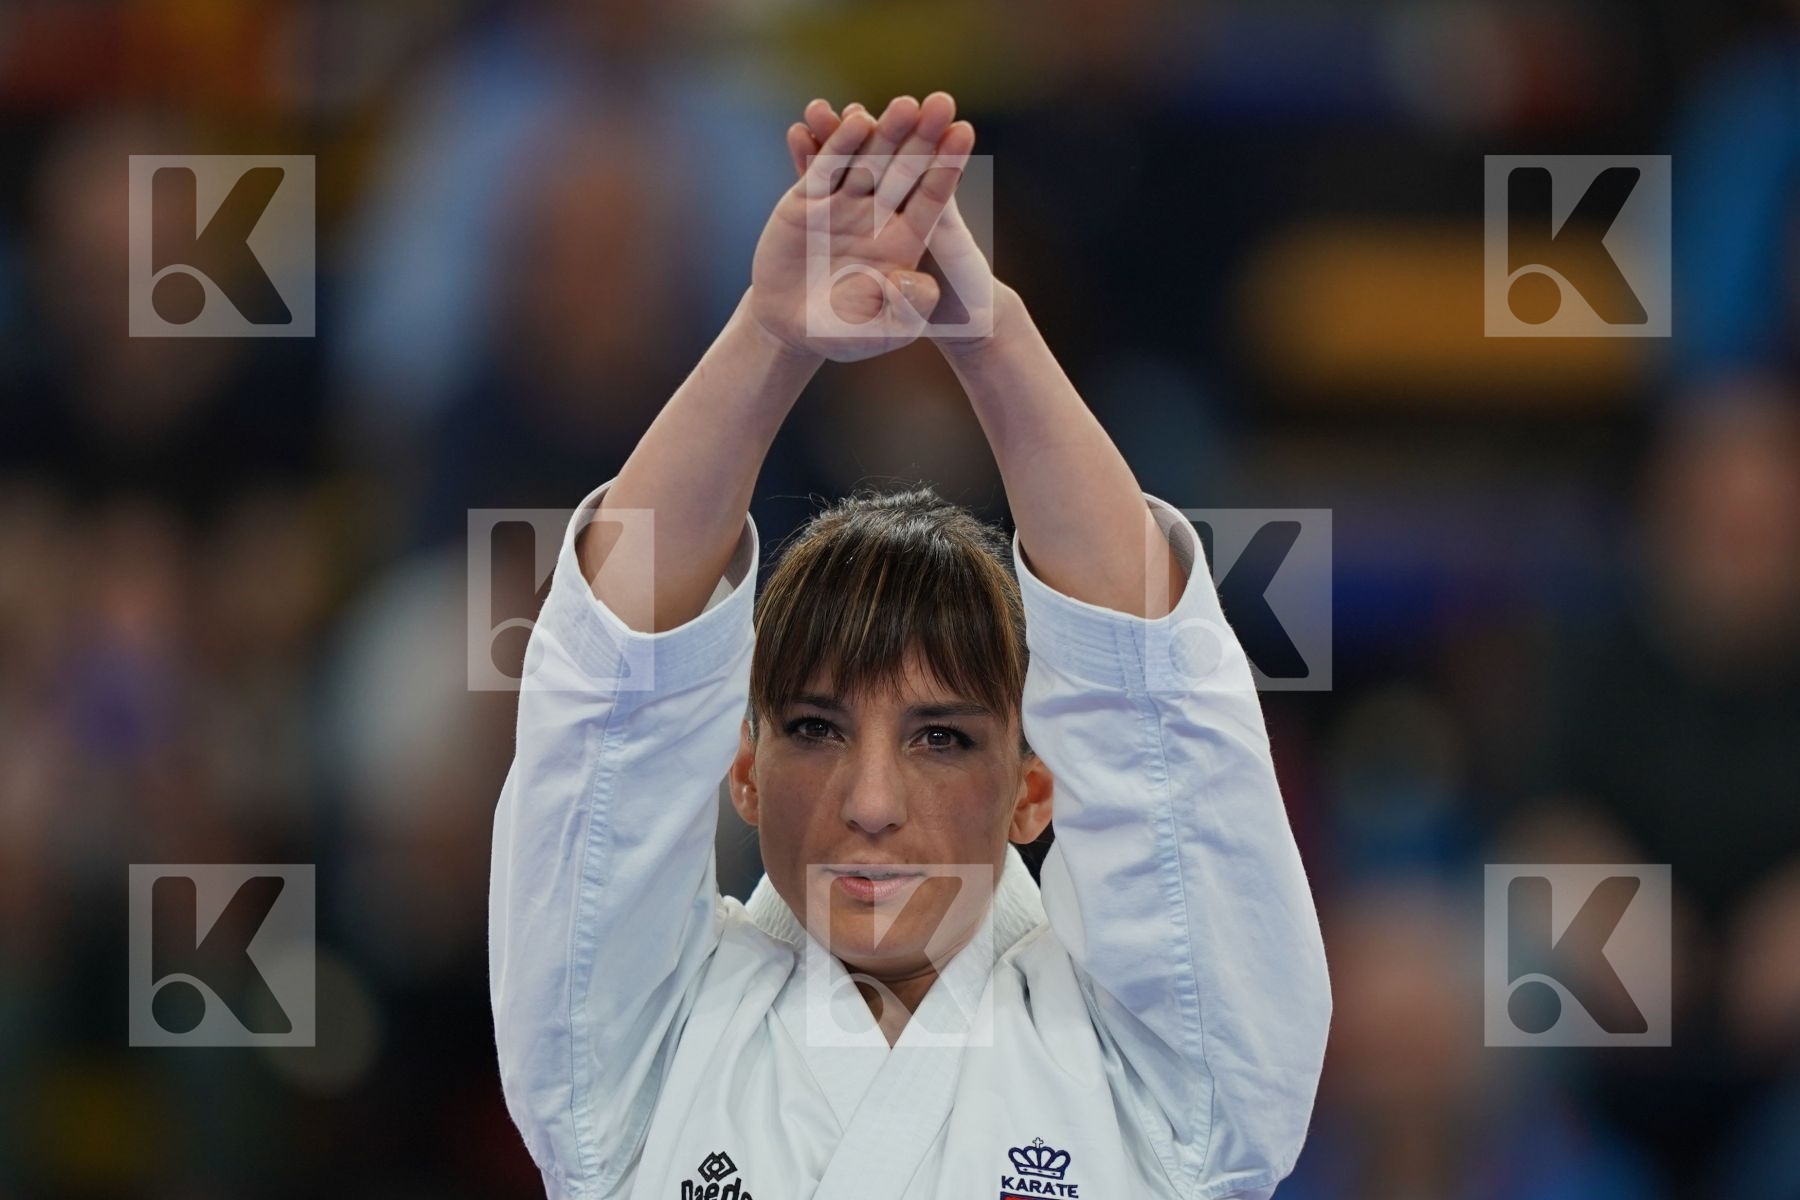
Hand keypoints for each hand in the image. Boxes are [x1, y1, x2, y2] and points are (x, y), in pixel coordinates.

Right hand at [749, 94, 974, 362]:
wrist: (792, 329)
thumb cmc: (845, 333)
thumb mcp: (884, 331)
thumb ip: (906, 310)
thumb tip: (918, 283)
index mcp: (904, 240)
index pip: (930, 197)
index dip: (946, 166)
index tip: (964, 133)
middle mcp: (877, 215)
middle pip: (904, 169)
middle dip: (922, 136)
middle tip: (942, 100)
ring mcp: (842, 204)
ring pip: (866, 160)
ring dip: (883, 131)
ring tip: (903, 103)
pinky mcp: (806, 200)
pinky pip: (823, 168)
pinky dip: (834, 145)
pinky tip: (850, 120)